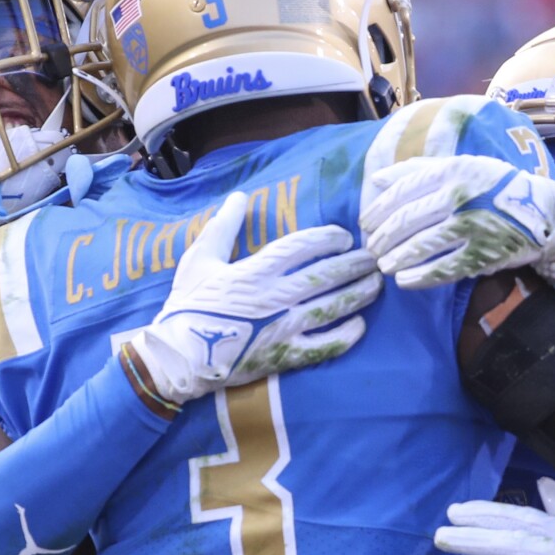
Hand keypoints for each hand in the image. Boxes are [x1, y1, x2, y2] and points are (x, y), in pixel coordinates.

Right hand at [128, 191, 380, 404]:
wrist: (177, 358)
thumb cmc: (186, 306)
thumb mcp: (199, 259)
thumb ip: (222, 227)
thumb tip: (240, 196)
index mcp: (256, 271)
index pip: (303, 247)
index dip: (328, 238)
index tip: (343, 236)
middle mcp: (276, 297)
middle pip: (326, 275)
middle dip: (354, 264)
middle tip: (373, 257)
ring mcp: (284, 328)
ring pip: (332, 307)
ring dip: (358, 294)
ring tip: (376, 284)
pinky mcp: (285, 356)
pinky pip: (323, 346)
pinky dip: (345, 336)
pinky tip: (359, 325)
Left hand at [362, 155, 554, 288]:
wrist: (544, 211)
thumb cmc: (495, 187)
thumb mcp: (463, 167)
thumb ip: (420, 170)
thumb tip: (377, 178)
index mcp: (453, 170)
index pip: (404, 189)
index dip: (379, 209)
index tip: (365, 223)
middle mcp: (461, 195)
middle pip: (407, 219)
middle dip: (383, 237)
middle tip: (372, 250)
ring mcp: (473, 226)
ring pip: (421, 245)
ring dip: (396, 258)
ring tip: (384, 266)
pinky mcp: (484, 253)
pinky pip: (444, 269)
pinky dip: (419, 277)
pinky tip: (404, 281)